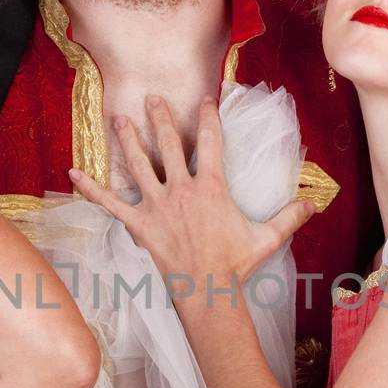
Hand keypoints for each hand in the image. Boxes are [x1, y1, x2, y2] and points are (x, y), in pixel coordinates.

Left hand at [68, 96, 312, 286]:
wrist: (207, 290)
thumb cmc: (236, 264)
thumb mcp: (268, 237)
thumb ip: (290, 216)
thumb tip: (314, 203)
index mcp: (211, 188)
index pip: (210, 142)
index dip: (209, 118)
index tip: (207, 99)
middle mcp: (182, 190)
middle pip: (168, 145)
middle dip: (160, 118)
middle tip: (153, 97)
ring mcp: (158, 206)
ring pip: (138, 165)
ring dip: (128, 140)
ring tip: (119, 119)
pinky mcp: (139, 225)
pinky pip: (110, 203)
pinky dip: (91, 188)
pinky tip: (72, 173)